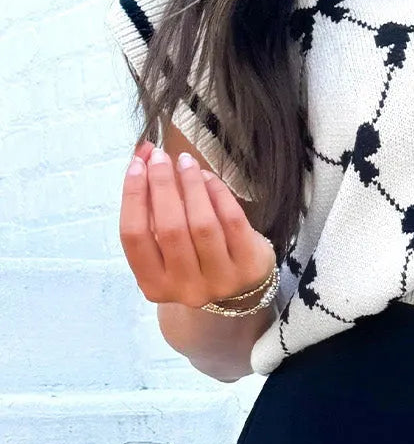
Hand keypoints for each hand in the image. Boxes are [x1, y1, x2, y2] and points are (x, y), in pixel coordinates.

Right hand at [119, 139, 275, 308]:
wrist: (240, 287)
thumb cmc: (193, 256)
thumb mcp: (166, 241)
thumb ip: (151, 204)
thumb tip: (144, 154)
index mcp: (154, 285)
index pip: (134, 237)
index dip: (133, 196)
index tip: (137, 164)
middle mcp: (185, 289)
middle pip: (170, 229)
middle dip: (162, 185)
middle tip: (161, 156)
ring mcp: (220, 281)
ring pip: (202, 225)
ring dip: (191, 185)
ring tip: (186, 161)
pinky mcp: (249, 268)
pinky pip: (232, 221)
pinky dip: (218, 194)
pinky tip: (208, 177)